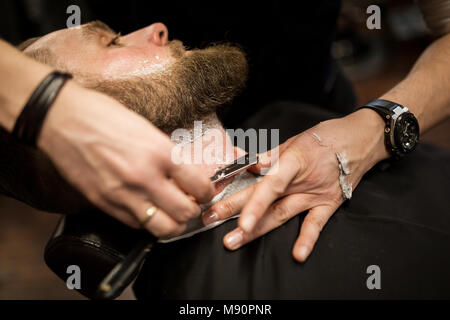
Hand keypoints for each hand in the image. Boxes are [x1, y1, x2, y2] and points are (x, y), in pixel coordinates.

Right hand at [39, 81, 213, 237]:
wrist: (61, 119)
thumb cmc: (103, 116)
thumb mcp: (146, 128)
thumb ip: (167, 154)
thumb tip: (185, 173)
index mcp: (160, 152)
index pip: (199, 185)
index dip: (207, 192)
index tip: (205, 192)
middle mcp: (145, 177)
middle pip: (186, 213)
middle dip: (194, 211)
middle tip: (191, 203)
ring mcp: (124, 194)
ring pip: (163, 229)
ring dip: (173, 224)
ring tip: (171, 213)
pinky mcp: (105, 204)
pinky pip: (136, 225)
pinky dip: (147, 222)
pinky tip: (146, 210)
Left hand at [202, 109, 388, 261]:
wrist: (360, 141)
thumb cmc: (325, 138)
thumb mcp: (295, 140)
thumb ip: (271, 156)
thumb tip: (249, 166)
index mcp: (294, 161)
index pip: (268, 184)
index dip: (249, 201)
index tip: (227, 212)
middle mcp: (304, 181)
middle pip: (268, 201)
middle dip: (237, 213)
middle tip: (213, 222)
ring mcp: (316, 195)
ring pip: (283, 215)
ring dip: (258, 230)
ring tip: (235, 240)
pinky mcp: (329, 204)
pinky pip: (316, 224)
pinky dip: (307, 239)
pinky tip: (298, 254)